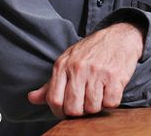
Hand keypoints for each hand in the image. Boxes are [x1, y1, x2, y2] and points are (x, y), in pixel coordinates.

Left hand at [28, 22, 143, 117]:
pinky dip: (111, 101)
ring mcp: (96, 72)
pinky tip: (109, 89)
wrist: (119, 36)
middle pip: (73, 108)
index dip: (60, 112)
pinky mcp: (114, 77)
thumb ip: (51, 83)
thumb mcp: (67, 61)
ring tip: (99, 92)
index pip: (54, 100)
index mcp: (63, 65)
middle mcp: (78, 68)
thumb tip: (31, 98)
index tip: (67, 111)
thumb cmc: (91, 51)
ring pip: (92, 108)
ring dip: (97, 105)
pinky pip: (110, 103)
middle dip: (80, 111)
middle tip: (85, 102)